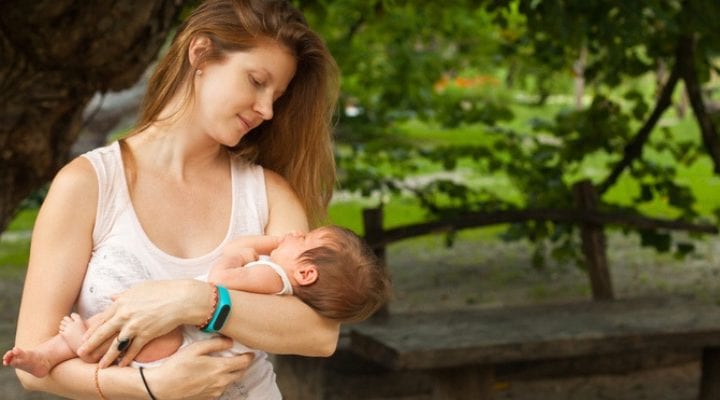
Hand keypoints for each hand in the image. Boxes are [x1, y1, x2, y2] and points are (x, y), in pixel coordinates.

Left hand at [78, 279, 209, 366]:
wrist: (182, 298)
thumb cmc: (163, 290)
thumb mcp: (140, 288)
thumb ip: (123, 294)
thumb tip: (112, 297)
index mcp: (121, 302)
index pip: (102, 318)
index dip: (92, 330)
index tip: (84, 338)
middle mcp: (124, 315)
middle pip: (103, 333)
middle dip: (90, 345)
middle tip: (81, 353)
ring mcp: (134, 326)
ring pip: (116, 345)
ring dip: (107, 357)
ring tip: (100, 366)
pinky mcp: (146, 334)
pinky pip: (133, 349)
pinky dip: (127, 358)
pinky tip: (122, 364)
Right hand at [145, 337, 253, 398]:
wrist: (161, 388)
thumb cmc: (176, 366)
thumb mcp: (196, 349)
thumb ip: (216, 344)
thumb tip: (230, 342)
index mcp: (220, 369)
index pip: (245, 362)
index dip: (249, 356)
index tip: (250, 351)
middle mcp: (221, 383)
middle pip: (241, 373)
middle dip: (243, 364)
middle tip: (241, 356)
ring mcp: (215, 392)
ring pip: (230, 381)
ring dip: (231, 373)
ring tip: (224, 364)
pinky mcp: (208, 398)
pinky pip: (220, 388)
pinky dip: (221, 381)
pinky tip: (212, 375)